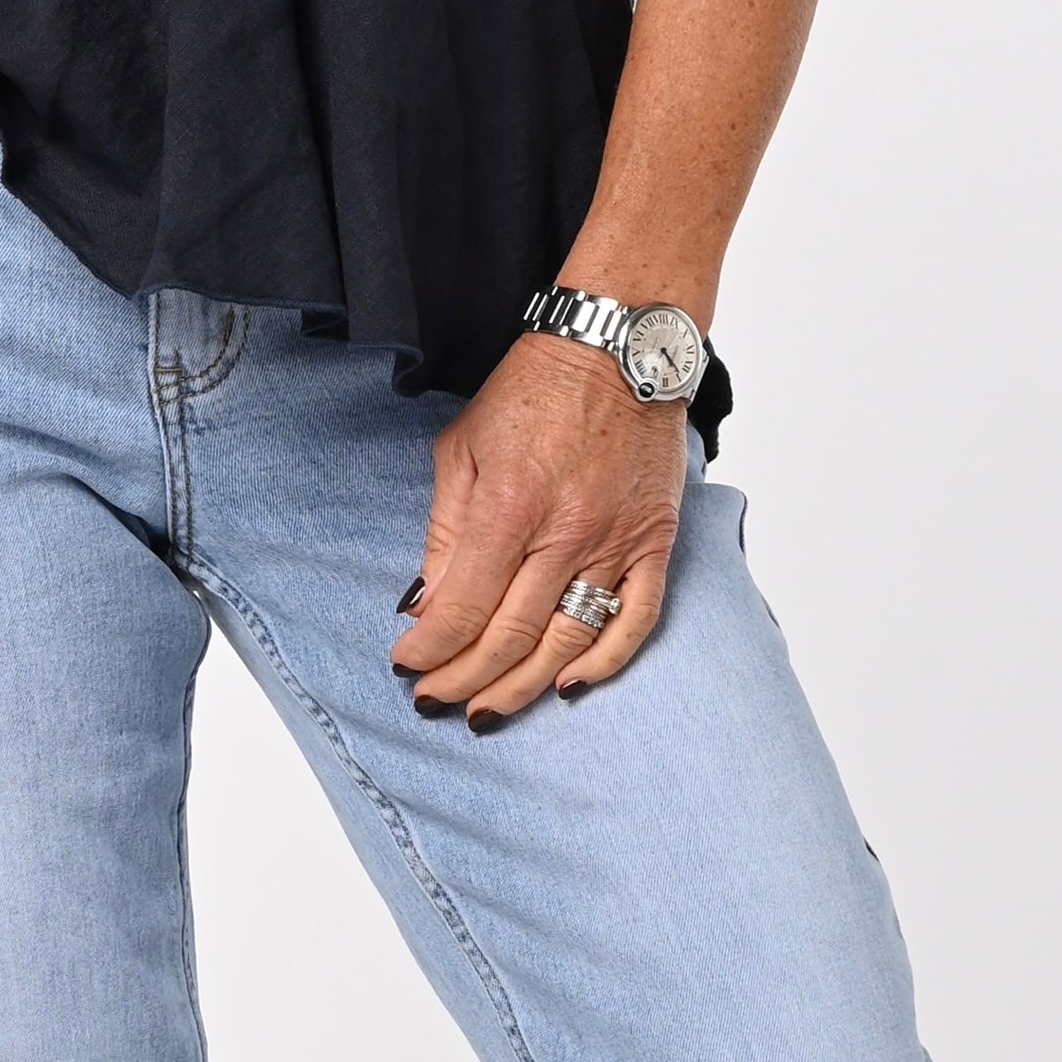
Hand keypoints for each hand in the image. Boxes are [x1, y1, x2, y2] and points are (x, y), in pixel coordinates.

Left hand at [391, 333, 687, 722]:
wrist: (616, 350)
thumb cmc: (532, 392)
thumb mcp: (461, 449)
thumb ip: (444, 533)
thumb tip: (428, 606)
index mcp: (509, 506)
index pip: (464, 607)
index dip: (431, 651)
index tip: (407, 667)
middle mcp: (566, 532)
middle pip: (510, 636)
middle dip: (464, 680)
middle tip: (435, 701)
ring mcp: (616, 541)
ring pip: (567, 641)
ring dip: (521, 687)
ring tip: (486, 710)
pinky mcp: (654, 542)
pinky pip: (635, 620)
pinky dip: (604, 663)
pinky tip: (568, 686)